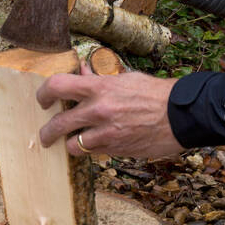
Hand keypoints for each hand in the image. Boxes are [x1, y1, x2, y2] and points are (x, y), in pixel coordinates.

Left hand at [36, 66, 183, 159]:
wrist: (182, 115)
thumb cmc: (156, 93)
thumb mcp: (126, 79)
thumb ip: (99, 78)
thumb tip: (80, 71)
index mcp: (100, 88)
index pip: (57, 86)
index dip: (43, 94)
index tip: (43, 101)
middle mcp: (99, 110)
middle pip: (57, 124)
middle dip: (47, 132)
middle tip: (46, 135)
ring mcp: (106, 133)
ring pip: (72, 145)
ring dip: (70, 144)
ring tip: (72, 143)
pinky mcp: (116, 149)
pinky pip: (93, 153)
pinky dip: (92, 150)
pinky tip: (97, 145)